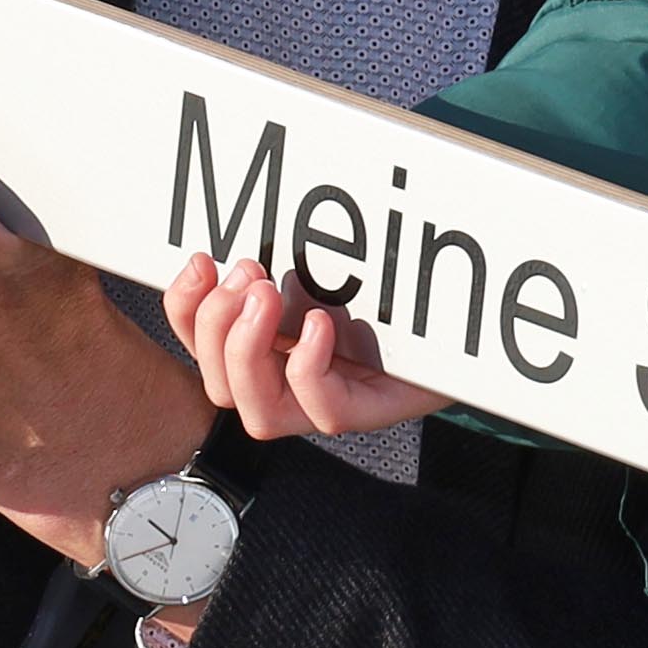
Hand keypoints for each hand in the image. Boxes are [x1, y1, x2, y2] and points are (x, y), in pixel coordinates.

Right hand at [169, 257, 447, 444]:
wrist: (462, 318)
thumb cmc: (390, 292)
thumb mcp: (324, 265)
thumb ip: (278, 258)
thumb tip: (231, 234)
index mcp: (268, 349)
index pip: (201, 348)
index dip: (185, 312)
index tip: (201, 262)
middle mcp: (289, 384)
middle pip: (219, 386)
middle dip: (216, 328)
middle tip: (249, 278)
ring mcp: (327, 402)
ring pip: (260, 414)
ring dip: (249, 351)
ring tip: (270, 298)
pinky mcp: (370, 409)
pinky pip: (323, 410)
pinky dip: (310, 366)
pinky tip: (321, 325)